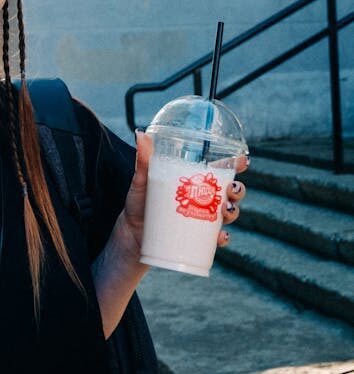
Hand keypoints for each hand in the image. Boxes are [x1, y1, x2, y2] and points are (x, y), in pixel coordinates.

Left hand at [119, 132, 249, 257]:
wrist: (130, 235)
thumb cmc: (139, 204)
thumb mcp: (141, 181)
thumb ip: (143, 160)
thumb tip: (140, 134)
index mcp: (194, 182)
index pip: (220, 171)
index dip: (235, 164)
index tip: (243, 160)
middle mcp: (203, 200)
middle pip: (230, 193)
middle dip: (238, 190)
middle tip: (231, 189)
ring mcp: (202, 219)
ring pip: (228, 214)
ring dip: (233, 211)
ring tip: (225, 209)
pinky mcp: (197, 238)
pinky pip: (216, 239)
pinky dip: (223, 238)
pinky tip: (220, 236)